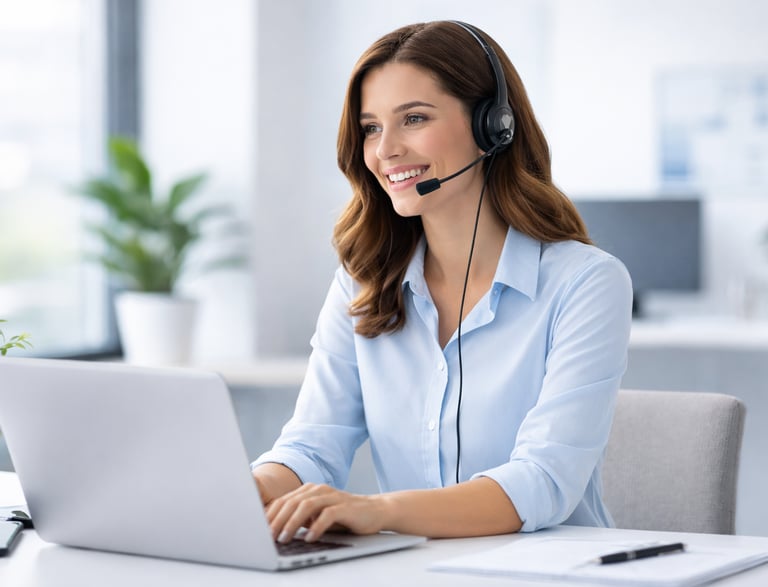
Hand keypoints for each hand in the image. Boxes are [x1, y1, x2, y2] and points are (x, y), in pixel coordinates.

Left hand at [266, 483, 387, 542]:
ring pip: (306, 506)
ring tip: (285, 538)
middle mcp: (319, 490)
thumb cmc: (342, 517)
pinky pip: (327, 514)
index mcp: (309, 490)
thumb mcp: (317, 517)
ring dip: (292, 523)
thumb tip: (275, 531)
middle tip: (268, 537)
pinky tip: (310, 537)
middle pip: (292, 502)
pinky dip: (316, 526)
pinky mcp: (345, 506)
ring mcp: (332, 496)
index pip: (284, 501)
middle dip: (277, 520)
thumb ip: (299, 519)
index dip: (270, 515)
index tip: (259, 530)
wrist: (374, 511)